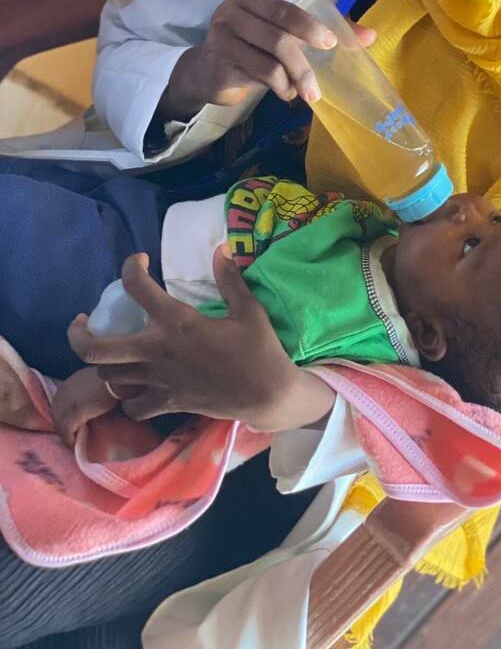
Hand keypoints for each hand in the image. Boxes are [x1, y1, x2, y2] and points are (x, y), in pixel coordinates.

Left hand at [52, 367, 118, 447]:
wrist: (120, 380)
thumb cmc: (114, 379)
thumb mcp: (95, 382)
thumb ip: (87, 390)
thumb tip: (87, 403)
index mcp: (69, 383)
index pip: (58, 404)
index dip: (64, 416)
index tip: (72, 425)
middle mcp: (64, 392)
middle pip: (57, 415)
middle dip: (62, 427)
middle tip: (72, 436)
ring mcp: (68, 402)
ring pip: (59, 424)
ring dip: (65, 435)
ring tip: (73, 442)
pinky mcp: (75, 413)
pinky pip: (67, 430)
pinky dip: (69, 439)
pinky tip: (75, 444)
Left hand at [67, 250, 334, 430]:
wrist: (267, 395)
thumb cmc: (258, 349)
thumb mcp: (248, 309)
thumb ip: (230, 279)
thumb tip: (220, 249)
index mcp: (176, 322)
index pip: (136, 287)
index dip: (132, 267)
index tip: (141, 261)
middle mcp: (157, 351)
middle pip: (95, 349)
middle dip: (79, 334)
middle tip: (82, 321)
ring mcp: (158, 381)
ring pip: (108, 377)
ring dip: (105, 363)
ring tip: (112, 351)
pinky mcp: (167, 403)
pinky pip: (133, 406)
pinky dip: (129, 398)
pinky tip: (135, 387)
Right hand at [158, 0, 375, 119]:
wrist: (206, 73)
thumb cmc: (252, 48)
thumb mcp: (281, 34)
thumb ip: (321, 32)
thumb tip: (369, 36)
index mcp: (249, 1)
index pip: (284, 10)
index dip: (310, 26)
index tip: (331, 44)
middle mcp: (230, 15)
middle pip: (278, 39)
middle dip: (305, 65)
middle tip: (319, 87)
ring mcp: (221, 41)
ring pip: (270, 63)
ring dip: (292, 82)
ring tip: (301, 92)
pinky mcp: (218, 67)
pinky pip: (259, 79)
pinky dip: (279, 90)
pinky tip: (285, 94)